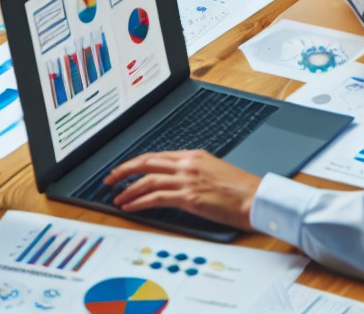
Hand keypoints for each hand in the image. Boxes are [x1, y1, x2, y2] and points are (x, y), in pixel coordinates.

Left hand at [104, 150, 259, 231]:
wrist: (255, 198)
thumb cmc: (239, 188)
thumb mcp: (212, 171)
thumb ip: (192, 171)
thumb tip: (175, 180)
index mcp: (192, 156)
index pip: (156, 156)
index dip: (136, 162)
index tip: (123, 169)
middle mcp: (187, 164)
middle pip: (146, 162)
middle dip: (124, 171)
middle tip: (109, 179)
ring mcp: (187, 179)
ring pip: (148, 180)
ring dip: (128, 190)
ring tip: (117, 198)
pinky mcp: (189, 197)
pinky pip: (156, 197)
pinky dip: (139, 201)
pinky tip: (130, 206)